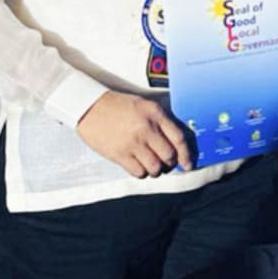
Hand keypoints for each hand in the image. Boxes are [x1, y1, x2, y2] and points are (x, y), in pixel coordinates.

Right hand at [77, 90, 193, 177]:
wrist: (89, 106)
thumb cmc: (118, 105)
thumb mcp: (144, 105)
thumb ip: (160, 121)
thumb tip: (175, 142)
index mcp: (155, 114)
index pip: (179, 138)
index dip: (186, 154)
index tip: (188, 164)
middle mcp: (146, 129)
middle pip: (169, 156)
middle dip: (170, 163)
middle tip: (166, 163)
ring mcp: (133, 143)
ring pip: (155, 167)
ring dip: (156, 170)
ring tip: (151, 165)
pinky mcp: (119, 154)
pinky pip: (138, 172)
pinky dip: (142, 173)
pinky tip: (139, 166)